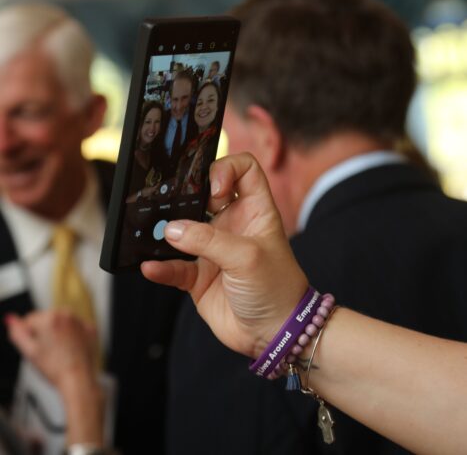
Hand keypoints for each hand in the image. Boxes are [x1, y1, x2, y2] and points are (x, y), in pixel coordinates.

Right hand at [5, 310, 96, 394]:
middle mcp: (66, 314)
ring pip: (61, 323)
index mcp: (50, 317)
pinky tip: (70, 351)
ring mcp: (80, 321)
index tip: (35, 348)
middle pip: (46, 319)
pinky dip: (72, 337)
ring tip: (59, 353)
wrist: (78, 380)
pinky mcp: (90, 328)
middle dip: (43, 333)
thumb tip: (10, 319)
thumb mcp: (30, 352)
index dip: (29, 336)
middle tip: (47, 353)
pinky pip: (76, 328)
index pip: (29, 320)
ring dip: (57, 334)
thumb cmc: (55, 369)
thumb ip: (17, 333)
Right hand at [141, 153, 308, 357]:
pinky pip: (174, 266)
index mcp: (254, 210)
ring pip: (184, 229)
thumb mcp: (247, 257)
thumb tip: (171, 230)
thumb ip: (208, 240)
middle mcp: (232, 224)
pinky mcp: (199, 277)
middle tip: (173, 201)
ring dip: (168, 230)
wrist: (276, 335)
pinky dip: (161, 267)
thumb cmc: (277, 288)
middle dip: (187, 194)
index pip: (244, 169)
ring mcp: (214, 250)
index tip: (213, 188)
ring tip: (156, 232)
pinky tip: (151, 267)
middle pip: (205, 194)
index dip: (227, 169)